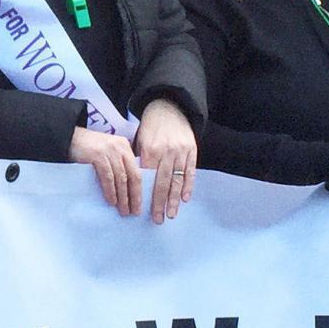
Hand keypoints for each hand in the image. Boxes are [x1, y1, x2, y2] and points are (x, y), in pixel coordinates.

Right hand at [68, 126, 141, 216]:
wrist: (69, 138)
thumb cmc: (89, 150)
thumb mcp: (108, 154)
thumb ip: (118, 165)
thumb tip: (128, 192)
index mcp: (125, 147)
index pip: (137, 171)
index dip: (140, 191)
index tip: (139, 206)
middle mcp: (120, 147)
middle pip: (133, 175)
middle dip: (134, 196)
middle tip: (134, 212)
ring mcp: (109, 150)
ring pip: (121, 178)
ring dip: (123, 197)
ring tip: (123, 210)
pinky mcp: (98, 155)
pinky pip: (108, 177)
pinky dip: (110, 190)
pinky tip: (111, 201)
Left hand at [135, 101, 198, 222]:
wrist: (169, 108)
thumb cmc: (151, 127)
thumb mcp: (140, 140)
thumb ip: (140, 160)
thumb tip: (137, 183)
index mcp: (151, 150)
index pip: (147, 178)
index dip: (145, 194)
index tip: (142, 209)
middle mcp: (167, 152)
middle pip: (162, 183)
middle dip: (160, 203)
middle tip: (157, 219)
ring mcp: (181, 152)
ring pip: (177, 180)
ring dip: (174, 200)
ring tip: (172, 214)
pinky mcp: (192, 151)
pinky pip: (190, 172)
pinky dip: (188, 186)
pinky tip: (185, 199)